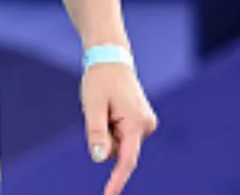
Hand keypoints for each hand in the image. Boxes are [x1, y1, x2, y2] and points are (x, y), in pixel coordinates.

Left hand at [81, 61, 158, 194]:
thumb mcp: (93, 106)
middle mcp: (146, 126)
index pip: (127, 160)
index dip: (117, 180)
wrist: (111, 59)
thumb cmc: (100, 80)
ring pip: (119, 145)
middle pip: (119, 151)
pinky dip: (111, 128)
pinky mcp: (141, 123)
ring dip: (107, 131)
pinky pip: (121, 137)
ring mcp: (146, 124)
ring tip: (105, 107)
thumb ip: (96, 133)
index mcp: (136, 123)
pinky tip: (110, 109)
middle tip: (98, 111)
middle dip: (104, 138)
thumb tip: (100, 159)